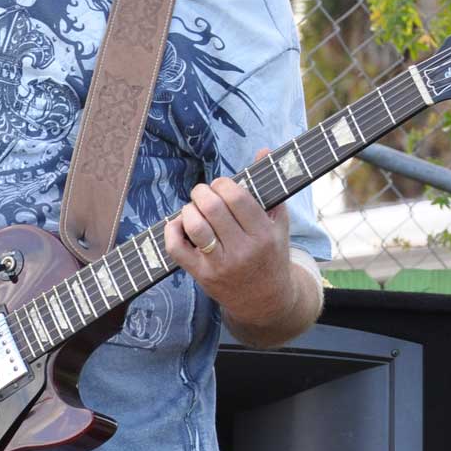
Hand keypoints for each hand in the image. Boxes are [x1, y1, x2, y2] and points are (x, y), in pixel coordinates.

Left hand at [162, 149, 294, 331]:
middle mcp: (243, 250)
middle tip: (204, 193)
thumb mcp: (277, 222)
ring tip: (195, 209)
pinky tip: (180, 224)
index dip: (223, 184)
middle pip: (212, 207)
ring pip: (194, 226)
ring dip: (189, 209)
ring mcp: (220, 265)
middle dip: (203, 192)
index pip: (237, 197)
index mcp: (264, 234)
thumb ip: (268, 186)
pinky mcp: (201, 276)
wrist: (266, 301)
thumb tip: (263, 149)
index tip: (222, 186)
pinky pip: (176, 248)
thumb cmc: (271, 254)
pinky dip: (172, 230)